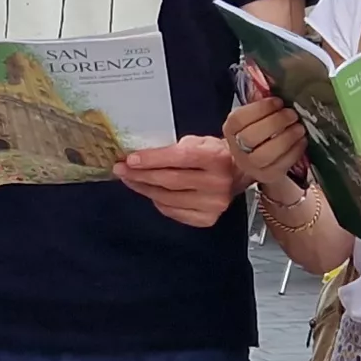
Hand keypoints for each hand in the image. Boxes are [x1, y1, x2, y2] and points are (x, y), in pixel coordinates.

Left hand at [117, 136, 243, 227]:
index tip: (130, 159)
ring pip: (168, 198)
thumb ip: (174, 148)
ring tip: (131, 180)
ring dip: (145, 189)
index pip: (179, 158)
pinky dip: (158, 202)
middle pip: (170, 181)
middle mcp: (218, 183)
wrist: (239, 173)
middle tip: (121, 170)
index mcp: (217, 158)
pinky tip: (150, 192)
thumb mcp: (199, 142)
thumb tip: (141, 157)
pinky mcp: (208, 218)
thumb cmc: (215, 154)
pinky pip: (173, 212)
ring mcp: (214, 204)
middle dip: (141, 175)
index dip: (152, 159)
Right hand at [218, 92, 307, 188]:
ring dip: (285, 139)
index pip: (239, 119)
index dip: (260, 109)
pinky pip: (281, 166)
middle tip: (292, 114)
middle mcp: (237, 148)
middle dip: (275, 123)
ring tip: (299, 127)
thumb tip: (278, 83)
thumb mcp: (257, 116)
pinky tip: (302, 141)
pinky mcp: (267, 176)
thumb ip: (263, 103)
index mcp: (231, 128)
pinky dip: (294, 151)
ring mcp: (251, 166)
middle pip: (251, 137)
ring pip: (265, 155)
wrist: (258, 161)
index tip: (279, 101)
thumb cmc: (260, 131)